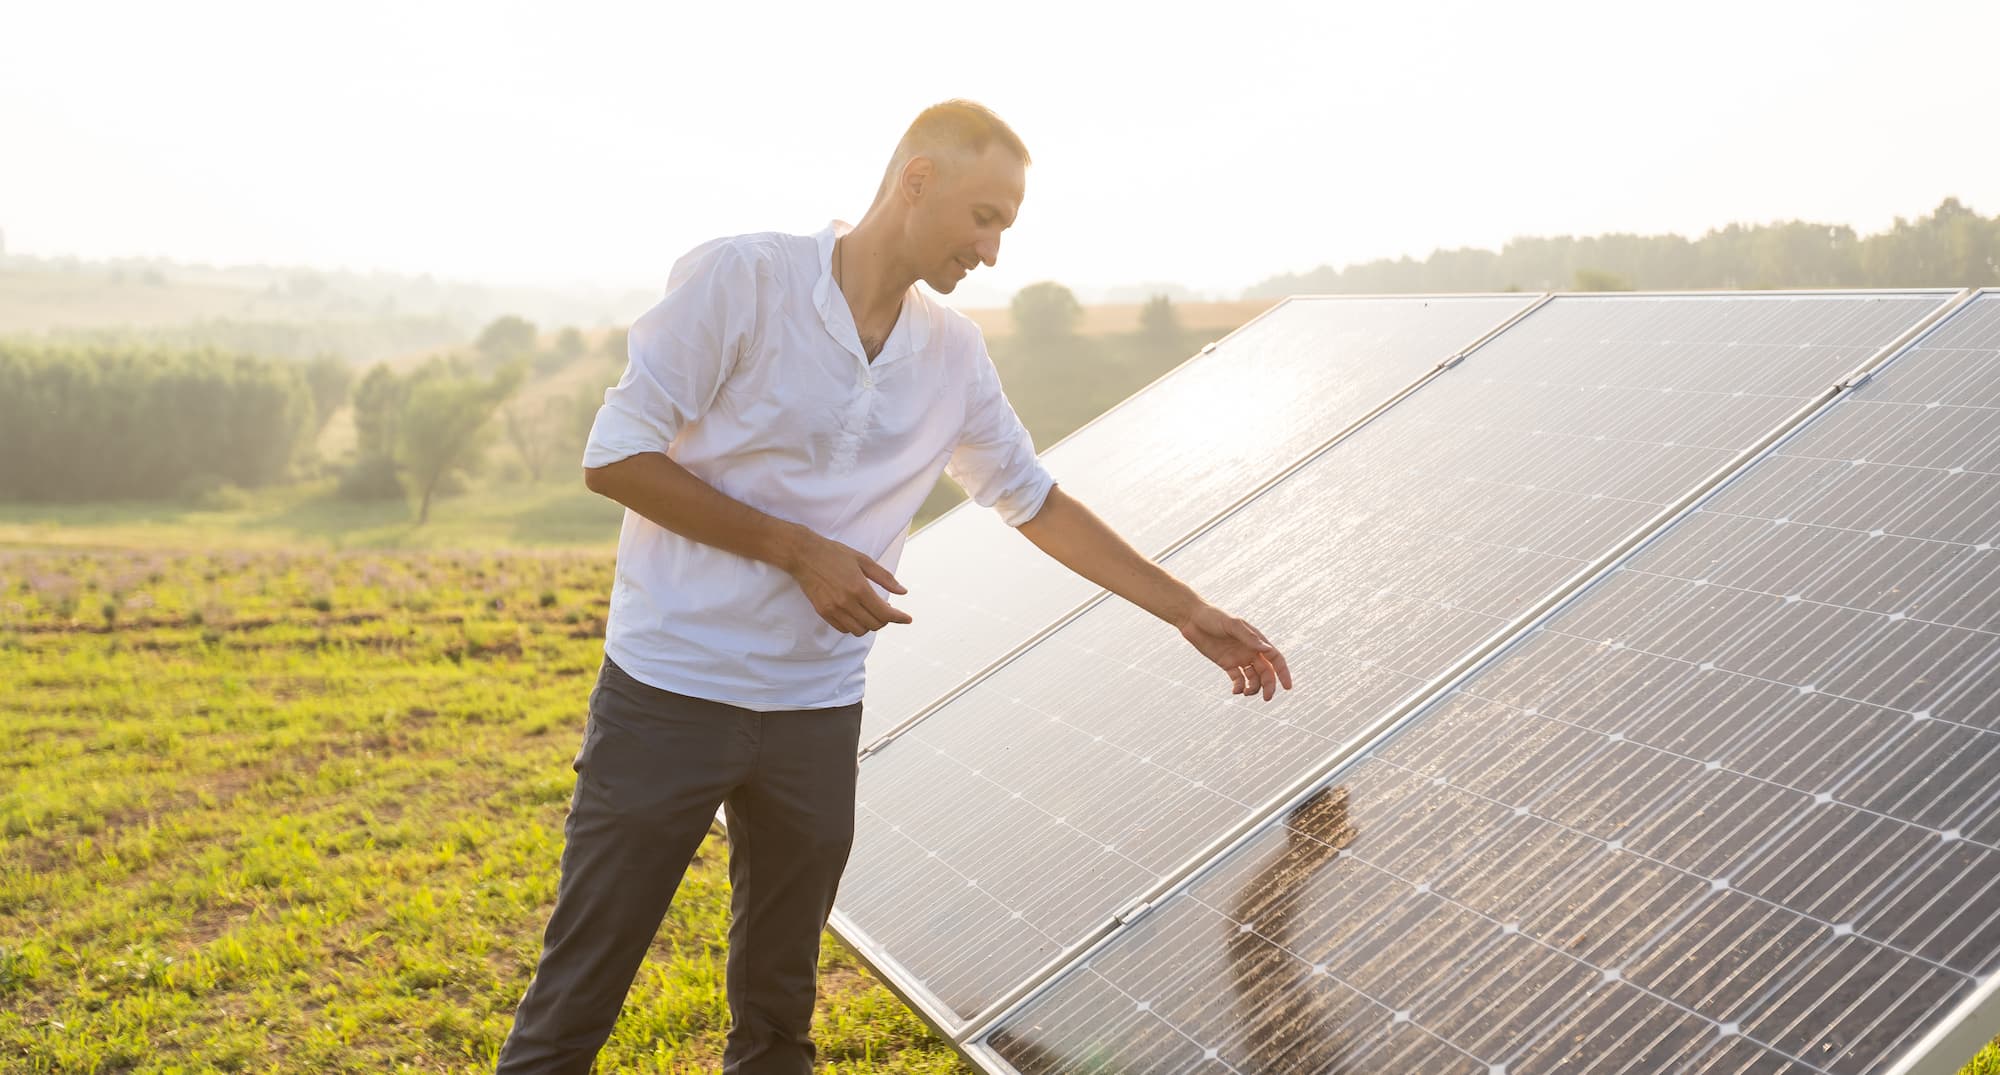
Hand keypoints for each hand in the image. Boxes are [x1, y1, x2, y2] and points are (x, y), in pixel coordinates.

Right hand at [784, 533, 912, 636]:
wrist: (804, 555)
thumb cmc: (835, 554)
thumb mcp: (863, 560)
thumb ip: (885, 578)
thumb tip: (903, 592)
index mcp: (859, 588)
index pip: (885, 613)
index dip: (899, 618)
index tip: (907, 619)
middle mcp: (847, 602)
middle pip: (874, 624)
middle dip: (884, 619)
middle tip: (886, 609)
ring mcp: (833, 609)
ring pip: (859, 631)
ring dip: (869, 624)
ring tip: (870, 612)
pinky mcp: (823, 612)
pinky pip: (844, 629)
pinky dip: (854, 625)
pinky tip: (856, 614)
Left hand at [1177, 604, 1292, 700]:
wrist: (1192, 619)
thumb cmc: (1214, 617)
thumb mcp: (1232, 625)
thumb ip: (1249, 637)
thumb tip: (1267, 649)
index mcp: (1256, 641)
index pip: (1275, 658)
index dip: (1283, 672)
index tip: (1287, 687)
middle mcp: (1250, 651)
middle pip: (1266, 672)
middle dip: (1269, 686)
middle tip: (1266, 698)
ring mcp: (1239, 658)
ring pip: (1253, 678)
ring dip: (1253, 688)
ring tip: (1245, 693)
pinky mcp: (1226, 664)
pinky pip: (1237, 679)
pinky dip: (1239, 687)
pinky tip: (1236, 690)